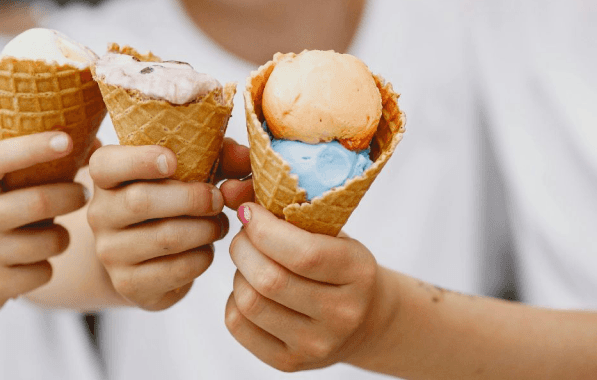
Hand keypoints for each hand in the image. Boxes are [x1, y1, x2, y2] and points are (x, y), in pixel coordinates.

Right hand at [0, 132, 87, 322]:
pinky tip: (32, 263)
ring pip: (51, 240)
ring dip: (62, 236)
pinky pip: (45, 272)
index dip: (33, 147)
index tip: (66, 140)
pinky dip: (47, 266)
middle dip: (71, 196)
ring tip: (54, 234)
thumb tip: (97, 145)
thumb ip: (34, 170)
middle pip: (38, 202)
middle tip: (83, 193)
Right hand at [87, 138, 248, 310]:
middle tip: (218, 199)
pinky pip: (177, 269)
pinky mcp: (129, 284)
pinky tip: (206, 249)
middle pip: (141, 201)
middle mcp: (99, 215)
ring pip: (166, 237)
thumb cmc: (171, 201)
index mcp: (106, 177)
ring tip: (218, 224)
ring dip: (205, 229)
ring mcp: (110, 253)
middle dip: (192, 198)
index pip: (106, 165)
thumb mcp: (189, 172)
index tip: (173, 160)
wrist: (144, 257)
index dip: (139, 160)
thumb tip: (245, 157)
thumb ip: (219, 157)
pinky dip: (203, 257)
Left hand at [225, 202, 388, 371]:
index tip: (249, 211)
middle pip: (269, 280)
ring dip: (238, 273)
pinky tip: (251, 289)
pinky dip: (234, 300)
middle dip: (243, 247)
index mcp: (358, 273)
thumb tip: (230, 190)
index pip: (303, 254)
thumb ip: (287, 209)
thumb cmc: (339, 264)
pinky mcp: (289, 362)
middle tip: (245, 235)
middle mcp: (342, 314)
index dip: (264, 229)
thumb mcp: (330, 232)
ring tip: (250, 263)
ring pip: (249, 302)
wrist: (366, 319)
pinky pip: (238, 325)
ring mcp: (315, 344)